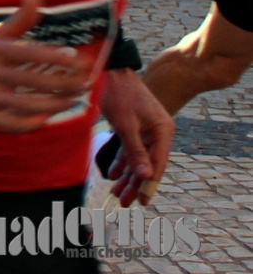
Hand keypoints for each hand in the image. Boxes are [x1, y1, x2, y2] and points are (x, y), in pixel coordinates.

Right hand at [0, 0, 91, 131]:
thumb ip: (19, 20)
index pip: (31, 54)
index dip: (60, 60)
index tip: (84, 63)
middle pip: (33, 82)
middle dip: (65, 85)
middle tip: (87, 85)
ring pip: (26, 105)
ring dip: (55, 105)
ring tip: (75, 101)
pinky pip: (10, 124)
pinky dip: (31, 123)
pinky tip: (47, 118)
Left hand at [97, 67, 174, 205]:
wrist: (109, 69)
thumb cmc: (119, 94)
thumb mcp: (126, 125)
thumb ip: (135, 151)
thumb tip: (146, 176)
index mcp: (163, 131)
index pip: (158, 164)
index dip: (149, 184)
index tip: (141, 201)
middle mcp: (158, 132)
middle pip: (148, 164)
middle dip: (135, 184)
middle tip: (124, 203)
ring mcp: (146, 129)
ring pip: (138, 158)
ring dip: (127, 175)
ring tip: (116, 193)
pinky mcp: (134, 126)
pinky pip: (130, 149)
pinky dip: (122, 161)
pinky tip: (113, 174)